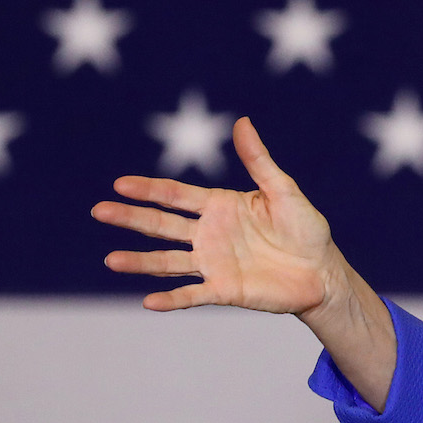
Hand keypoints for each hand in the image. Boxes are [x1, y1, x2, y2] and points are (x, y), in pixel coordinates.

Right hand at [92, 116, 338, 314]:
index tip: (119, 184)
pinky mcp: (224, 290)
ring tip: (111, 260)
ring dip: (140, 262)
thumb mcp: (282, 189)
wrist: (323, 270)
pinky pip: (192, 294)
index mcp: (220, 206)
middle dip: (131, 218)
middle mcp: (209, 234)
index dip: (149, 190)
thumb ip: (258, 160)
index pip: (176, 195)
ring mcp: (213, 263)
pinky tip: (148, 301)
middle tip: (99, 211)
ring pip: (168, 261)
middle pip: (162, 225)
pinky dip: (171, 299)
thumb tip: (241, 121)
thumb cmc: (305, 228)